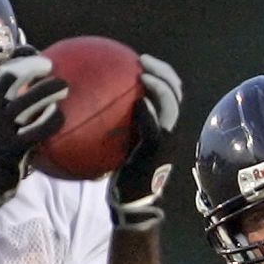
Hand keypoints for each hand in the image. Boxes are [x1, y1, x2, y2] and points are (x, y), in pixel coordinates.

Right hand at [0, 54, 67, 216]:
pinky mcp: (14, 146)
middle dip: (31, 67)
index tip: (30, 56)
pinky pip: (39, 128)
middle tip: (49, 66)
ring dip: (48, 90)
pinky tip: (61, 114)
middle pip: (9, 78)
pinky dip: (52, 119)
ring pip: (27, 101)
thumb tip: (18, 97)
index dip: (14, 63)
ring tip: (64, 86)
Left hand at [109, 54, 182, 227]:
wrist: (130, 203)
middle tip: (143, 61)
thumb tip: (87, 105)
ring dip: (160, 88)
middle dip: (163, 73)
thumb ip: (115, 125)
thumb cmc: (119, 175)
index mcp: (162, 125)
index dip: (161, 72)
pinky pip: (156, 128)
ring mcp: (166, 141)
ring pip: (171, 107)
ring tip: (144, 76)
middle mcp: (169, 130)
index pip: (170, 92)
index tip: (141, 60)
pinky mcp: (158, 152)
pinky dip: (149, 113)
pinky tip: (139, 103)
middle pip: (175, 93)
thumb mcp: (118, 145)